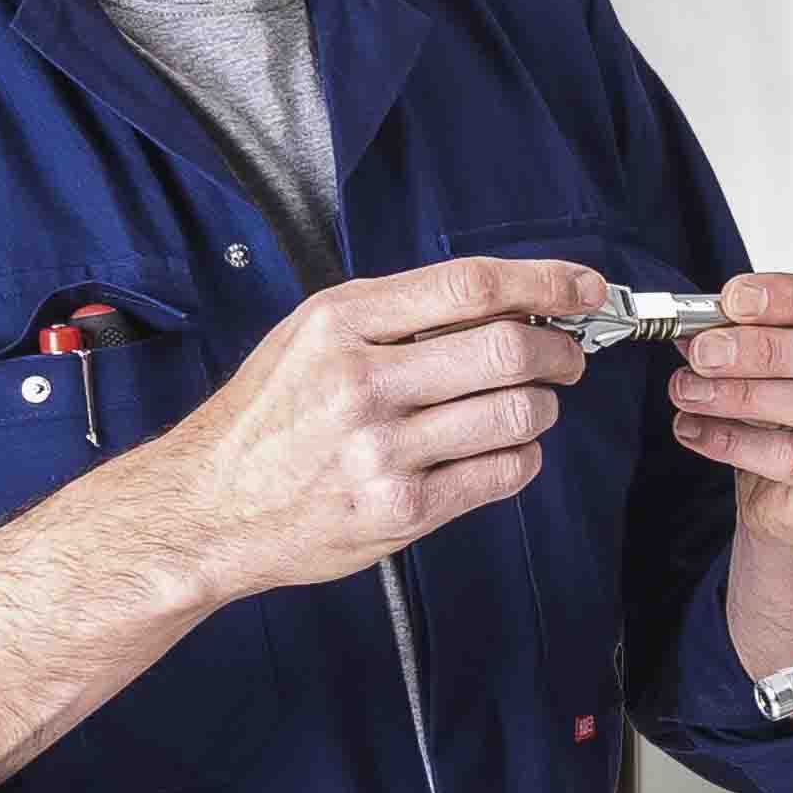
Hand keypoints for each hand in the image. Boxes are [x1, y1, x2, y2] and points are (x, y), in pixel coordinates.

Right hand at [134, 254, 602, 600]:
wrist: (206, 508)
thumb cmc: (264, 420)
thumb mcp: (307, 337)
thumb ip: (394, 313)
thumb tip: (500, 298)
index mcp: (340, 323)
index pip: (469, 285)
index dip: (545, 281)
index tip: (585, 287)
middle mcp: (362, 382)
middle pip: (507, 346)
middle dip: (560, 350)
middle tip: (568, 356)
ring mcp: (382, 450)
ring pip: (516, 413)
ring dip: (543, 407)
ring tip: (529, 406)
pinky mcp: (400, 511)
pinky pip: (502, 473)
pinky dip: (522, 457)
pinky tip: (505, 450)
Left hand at [670, 270, 792, 560]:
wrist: (790, 497)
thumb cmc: (787, 419)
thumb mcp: (765, 364)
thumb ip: (740, 338)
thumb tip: (696, 328)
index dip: (792, 296)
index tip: (734, 299)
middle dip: (767, 349)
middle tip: (705, 352)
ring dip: (744, 395)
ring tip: (689, 392)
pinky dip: (738, 443)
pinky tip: (696, 431)